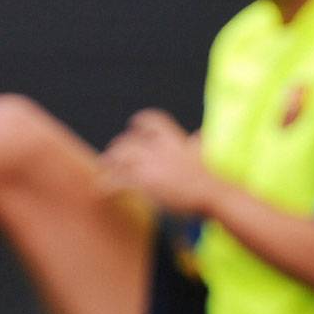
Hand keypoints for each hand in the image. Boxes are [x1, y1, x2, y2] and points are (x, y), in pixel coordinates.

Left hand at [100, 109, 216, 216]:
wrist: (212, 193)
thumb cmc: (210, 179)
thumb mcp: (202, 154)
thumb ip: (196, 142)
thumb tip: (199, 133)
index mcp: (173, 139)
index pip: (153, 120)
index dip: (140, 121)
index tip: (133, 123)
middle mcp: (158, 148)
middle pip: (129, 140)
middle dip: (118, 146)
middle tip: (111, 154)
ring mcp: (150, 164)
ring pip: (119, 157)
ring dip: (108, 162)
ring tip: (102, 168)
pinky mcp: (144, 181)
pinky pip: (119, 181)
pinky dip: (108, 185)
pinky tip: (103, 191)